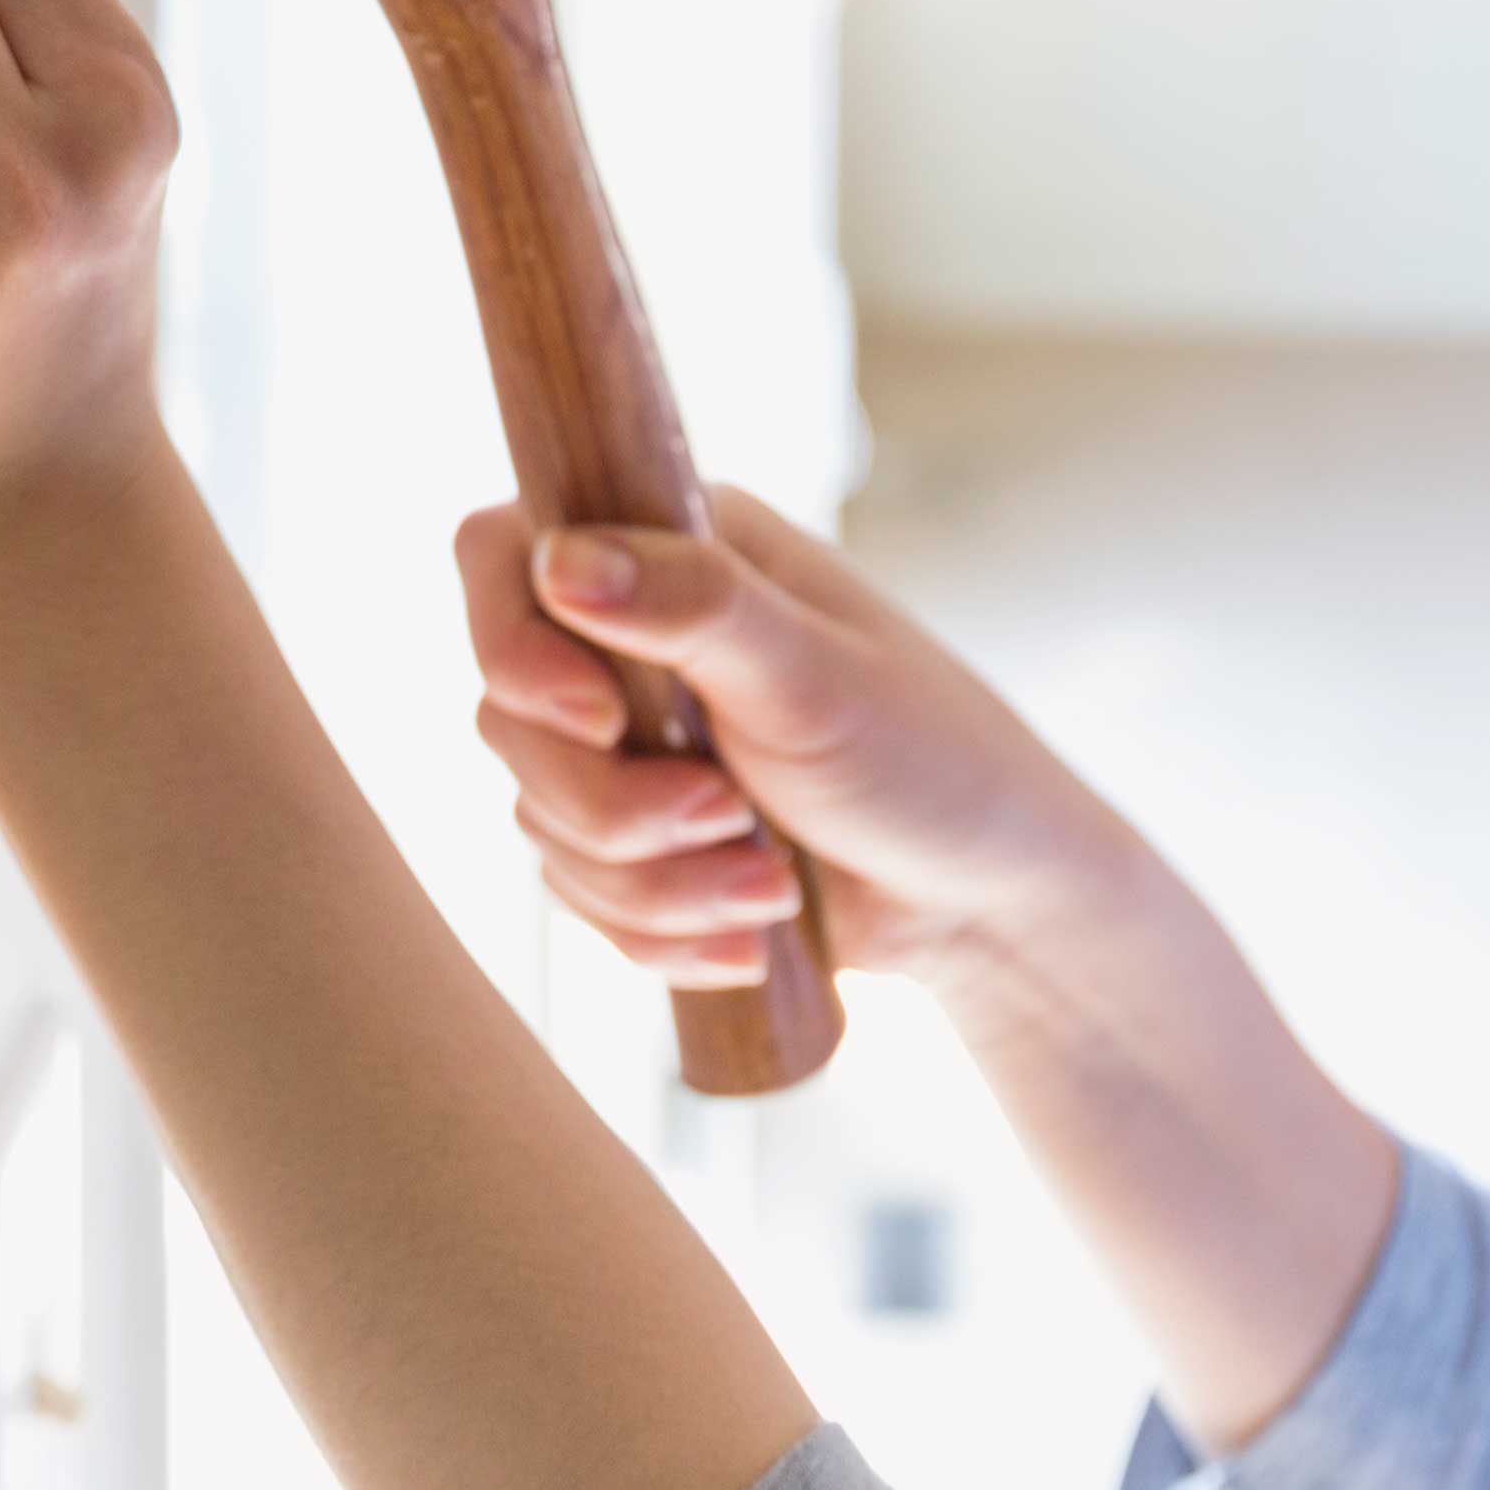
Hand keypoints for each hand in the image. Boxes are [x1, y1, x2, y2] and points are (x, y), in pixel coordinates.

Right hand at [457, 490, 1132, 999]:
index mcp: (678, 550)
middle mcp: (635, 635)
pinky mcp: (637, 837)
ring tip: (770, 887)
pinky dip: (660, 932)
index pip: (502, 554)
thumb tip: (560, 558)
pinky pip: (578, 894)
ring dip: (653, 882)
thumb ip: (692, 607)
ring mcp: (630, 741)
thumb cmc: (930, 759)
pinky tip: (749, 939)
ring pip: (541, 818)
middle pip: (508, 714)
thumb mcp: (817, 676)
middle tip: (727, 816)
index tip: (599, 721)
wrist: (987, 902)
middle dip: (613, 804)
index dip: (513, 642)